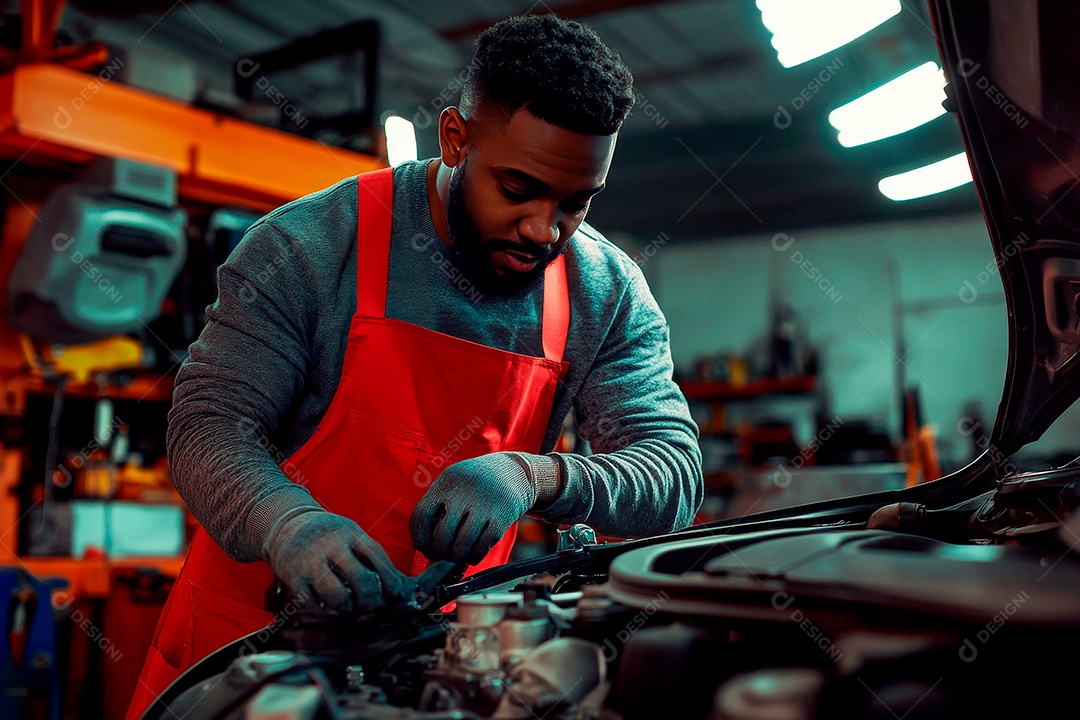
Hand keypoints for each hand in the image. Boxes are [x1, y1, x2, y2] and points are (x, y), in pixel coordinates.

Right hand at [263, 509, 409, 613]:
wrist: (286, 525)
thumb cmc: (329, 537)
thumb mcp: (351, 535)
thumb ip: (369, 555)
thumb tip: (398, 584)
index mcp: (350, 533)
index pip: (376, 556)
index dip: (389, 578)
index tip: (396, 595)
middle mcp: (331, 545)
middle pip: (359, 578)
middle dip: (370, 599)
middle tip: (370, 606)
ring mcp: (310, 561)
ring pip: (336, 594)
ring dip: (346, 608)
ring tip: (348, 609)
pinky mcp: (292, 576)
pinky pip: (312, 603)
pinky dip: (323, 611)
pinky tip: (327, 609)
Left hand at [410, 453, 537, 565]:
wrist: (516, 471)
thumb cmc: (478, 483)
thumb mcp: (456, 481)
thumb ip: (439, 504)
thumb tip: (422, 542)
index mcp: (447, 482)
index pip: (421, 515)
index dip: (419, 538)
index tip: (424, 548)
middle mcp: (463, 493)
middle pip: (442, 534)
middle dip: (439, 554)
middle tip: (441, 561)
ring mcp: (484, 504)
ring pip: (463, 543)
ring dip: (457, 559)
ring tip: (457, 562)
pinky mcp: (503, 515)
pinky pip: (484, 544)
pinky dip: (475, 556)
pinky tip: (473, 557)